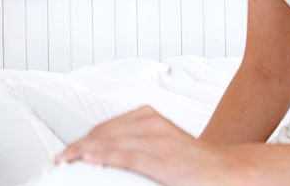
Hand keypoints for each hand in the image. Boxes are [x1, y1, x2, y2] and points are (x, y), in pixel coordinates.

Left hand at [55, 106, 241, 185]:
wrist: (229, 171)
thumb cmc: (194, 163)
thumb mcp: (163, 145)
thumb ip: (139, 144)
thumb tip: (111, 155)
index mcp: (148, 117)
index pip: (105, 127)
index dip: (83, 138)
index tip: (67, 150)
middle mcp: (150, 123)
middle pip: (102, 132)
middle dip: (78, 145)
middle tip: (60, 158)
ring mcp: (156, 140)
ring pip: (109, 141)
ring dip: (82, 150)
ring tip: (64, 159)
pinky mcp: (162, 160)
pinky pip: (125, 156)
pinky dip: (102, 156)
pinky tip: (86, 158)